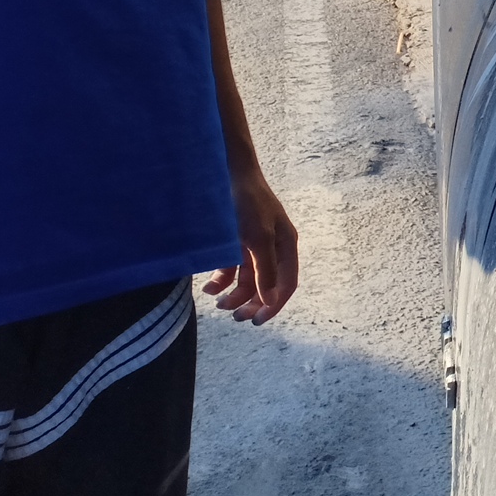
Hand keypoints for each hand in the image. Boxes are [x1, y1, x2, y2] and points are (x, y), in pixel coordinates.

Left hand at [204, 162, 299, 323]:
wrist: (225, 174)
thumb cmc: (247, 203)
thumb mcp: (258, 238)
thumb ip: (265, 270)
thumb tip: (271, 301)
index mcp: (286, 246)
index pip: (286, 284)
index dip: (274, 304)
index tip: (257, 321)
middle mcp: (272, 248)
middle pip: (266, 286)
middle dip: (252, 303)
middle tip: (236, 317)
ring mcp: (253, 246)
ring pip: (246, 281)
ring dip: (234, 295)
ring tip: (218, 304)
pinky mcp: (235, 243)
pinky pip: (231, 270)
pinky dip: (221, 281)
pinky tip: (209, 287)